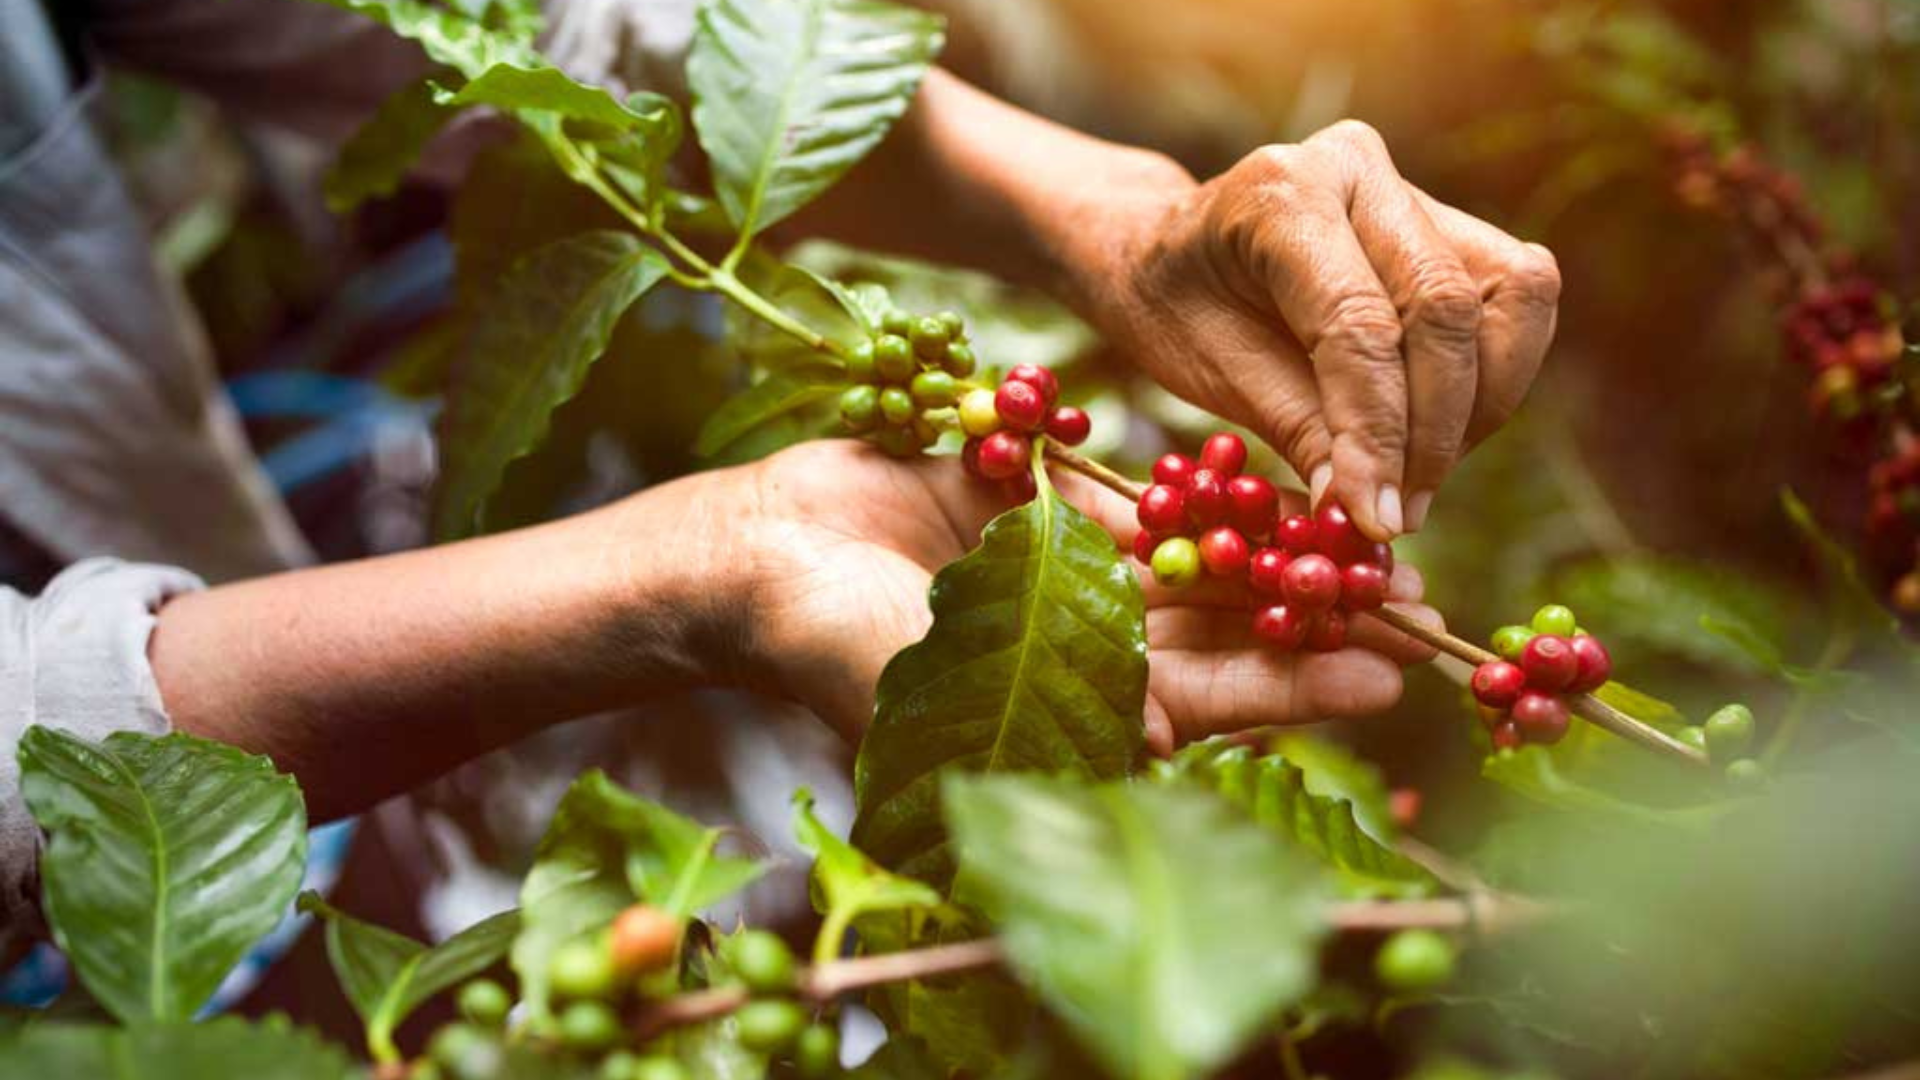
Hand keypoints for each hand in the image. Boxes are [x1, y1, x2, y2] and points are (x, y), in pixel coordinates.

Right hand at [729, 441, 1440, 752]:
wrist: (754, 554)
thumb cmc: (825, 640)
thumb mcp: (937, 685)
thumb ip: (1047, 704)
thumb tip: (1166, 740)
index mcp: (1071, 711)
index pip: (1208, 705)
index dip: (1297, 688)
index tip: (1386, 670)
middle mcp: (1083, 651)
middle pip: (1223, 635)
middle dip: (1312, 619)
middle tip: (1413, 598)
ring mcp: (1065, 578)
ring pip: (1195, 564)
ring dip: (1276, 550)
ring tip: (1367, 531)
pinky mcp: (1042, 511)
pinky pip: (1139, 501)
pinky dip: (1201, 492)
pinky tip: (1273, 475)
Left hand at [1061, 120, 1561, 539]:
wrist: (1164, 251)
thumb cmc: (1175, 309)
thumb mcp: (1209, 373)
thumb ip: (1297, 430)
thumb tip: (1370, 515)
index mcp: (1280, 193)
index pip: (1359, 324)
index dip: (1379, 433)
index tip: (1376, 519)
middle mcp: (1357, 169)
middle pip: (1446, 307)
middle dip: (1435, 431)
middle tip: (1399, 513)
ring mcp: (1413, 188)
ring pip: (1511, 297)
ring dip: (1480, 408)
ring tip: (1416, 478)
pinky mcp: (1453, 222)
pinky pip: (1514, 302)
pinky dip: (1491, 381)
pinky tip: (1432, 435)